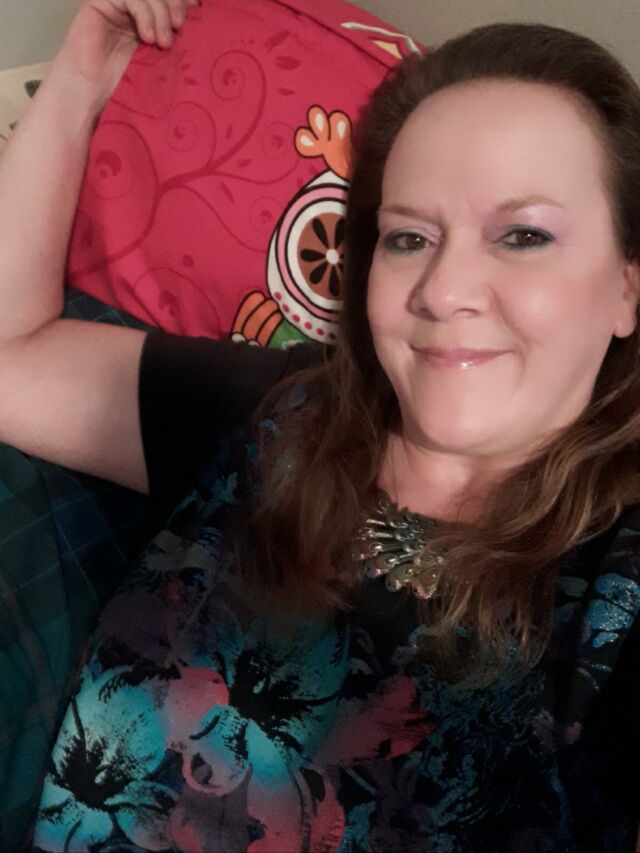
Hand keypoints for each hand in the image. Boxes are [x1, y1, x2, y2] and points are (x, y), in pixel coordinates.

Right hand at [53, 0, 198, 108]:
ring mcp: (118, 6)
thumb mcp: (158, 66)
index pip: (169, 0)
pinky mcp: (101, 4)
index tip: (199, 12)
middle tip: (180, 27)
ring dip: (160, 13)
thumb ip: (174, 46)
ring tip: (164, 42)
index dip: (183, 1)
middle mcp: (134, 12)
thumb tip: (203, 33)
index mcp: (149, 22)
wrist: (90, 95)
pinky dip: (143, 13)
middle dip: (174, 4)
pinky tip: (147, 37)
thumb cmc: (123, 88)